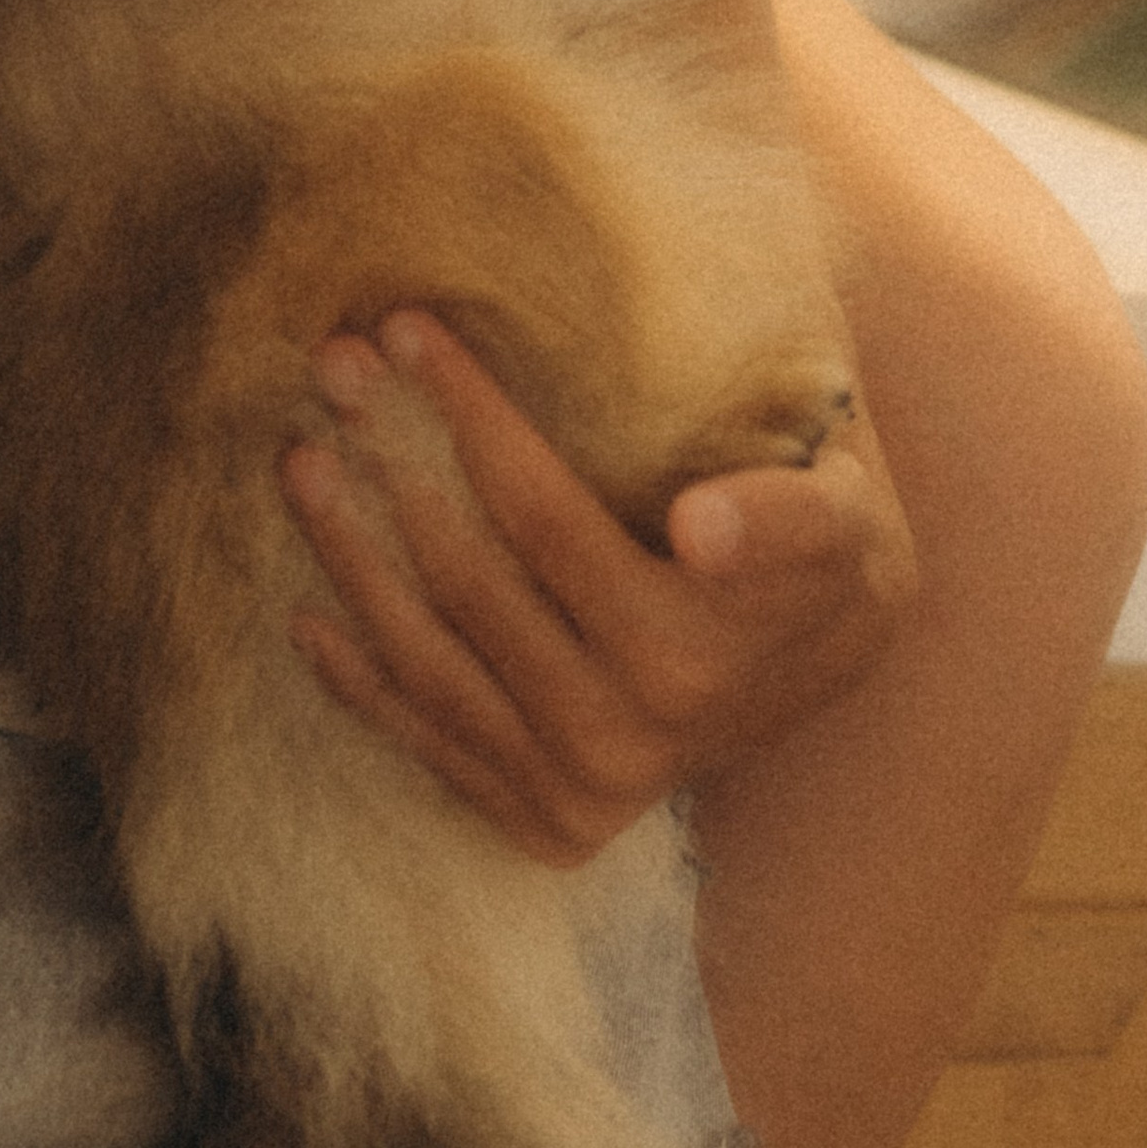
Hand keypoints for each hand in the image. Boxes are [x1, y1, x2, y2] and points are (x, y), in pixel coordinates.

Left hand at [278, 306, 917, 865]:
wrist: (835, 663)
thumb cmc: (829, 541)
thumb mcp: (844, 509)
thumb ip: (786, 515)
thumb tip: (698, 528)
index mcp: (695, 653)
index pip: (543, 511)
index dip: (468, 413)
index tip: (402, 325)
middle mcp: (631, 734)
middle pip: (468, 576)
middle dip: (388, 455)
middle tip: (331, 360)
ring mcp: (582, 788)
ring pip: (428, 655)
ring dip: (349, 553)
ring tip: (302, 457)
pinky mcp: (547, 822)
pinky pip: (429, 737)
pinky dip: (359, 676)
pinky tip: (307, 609)